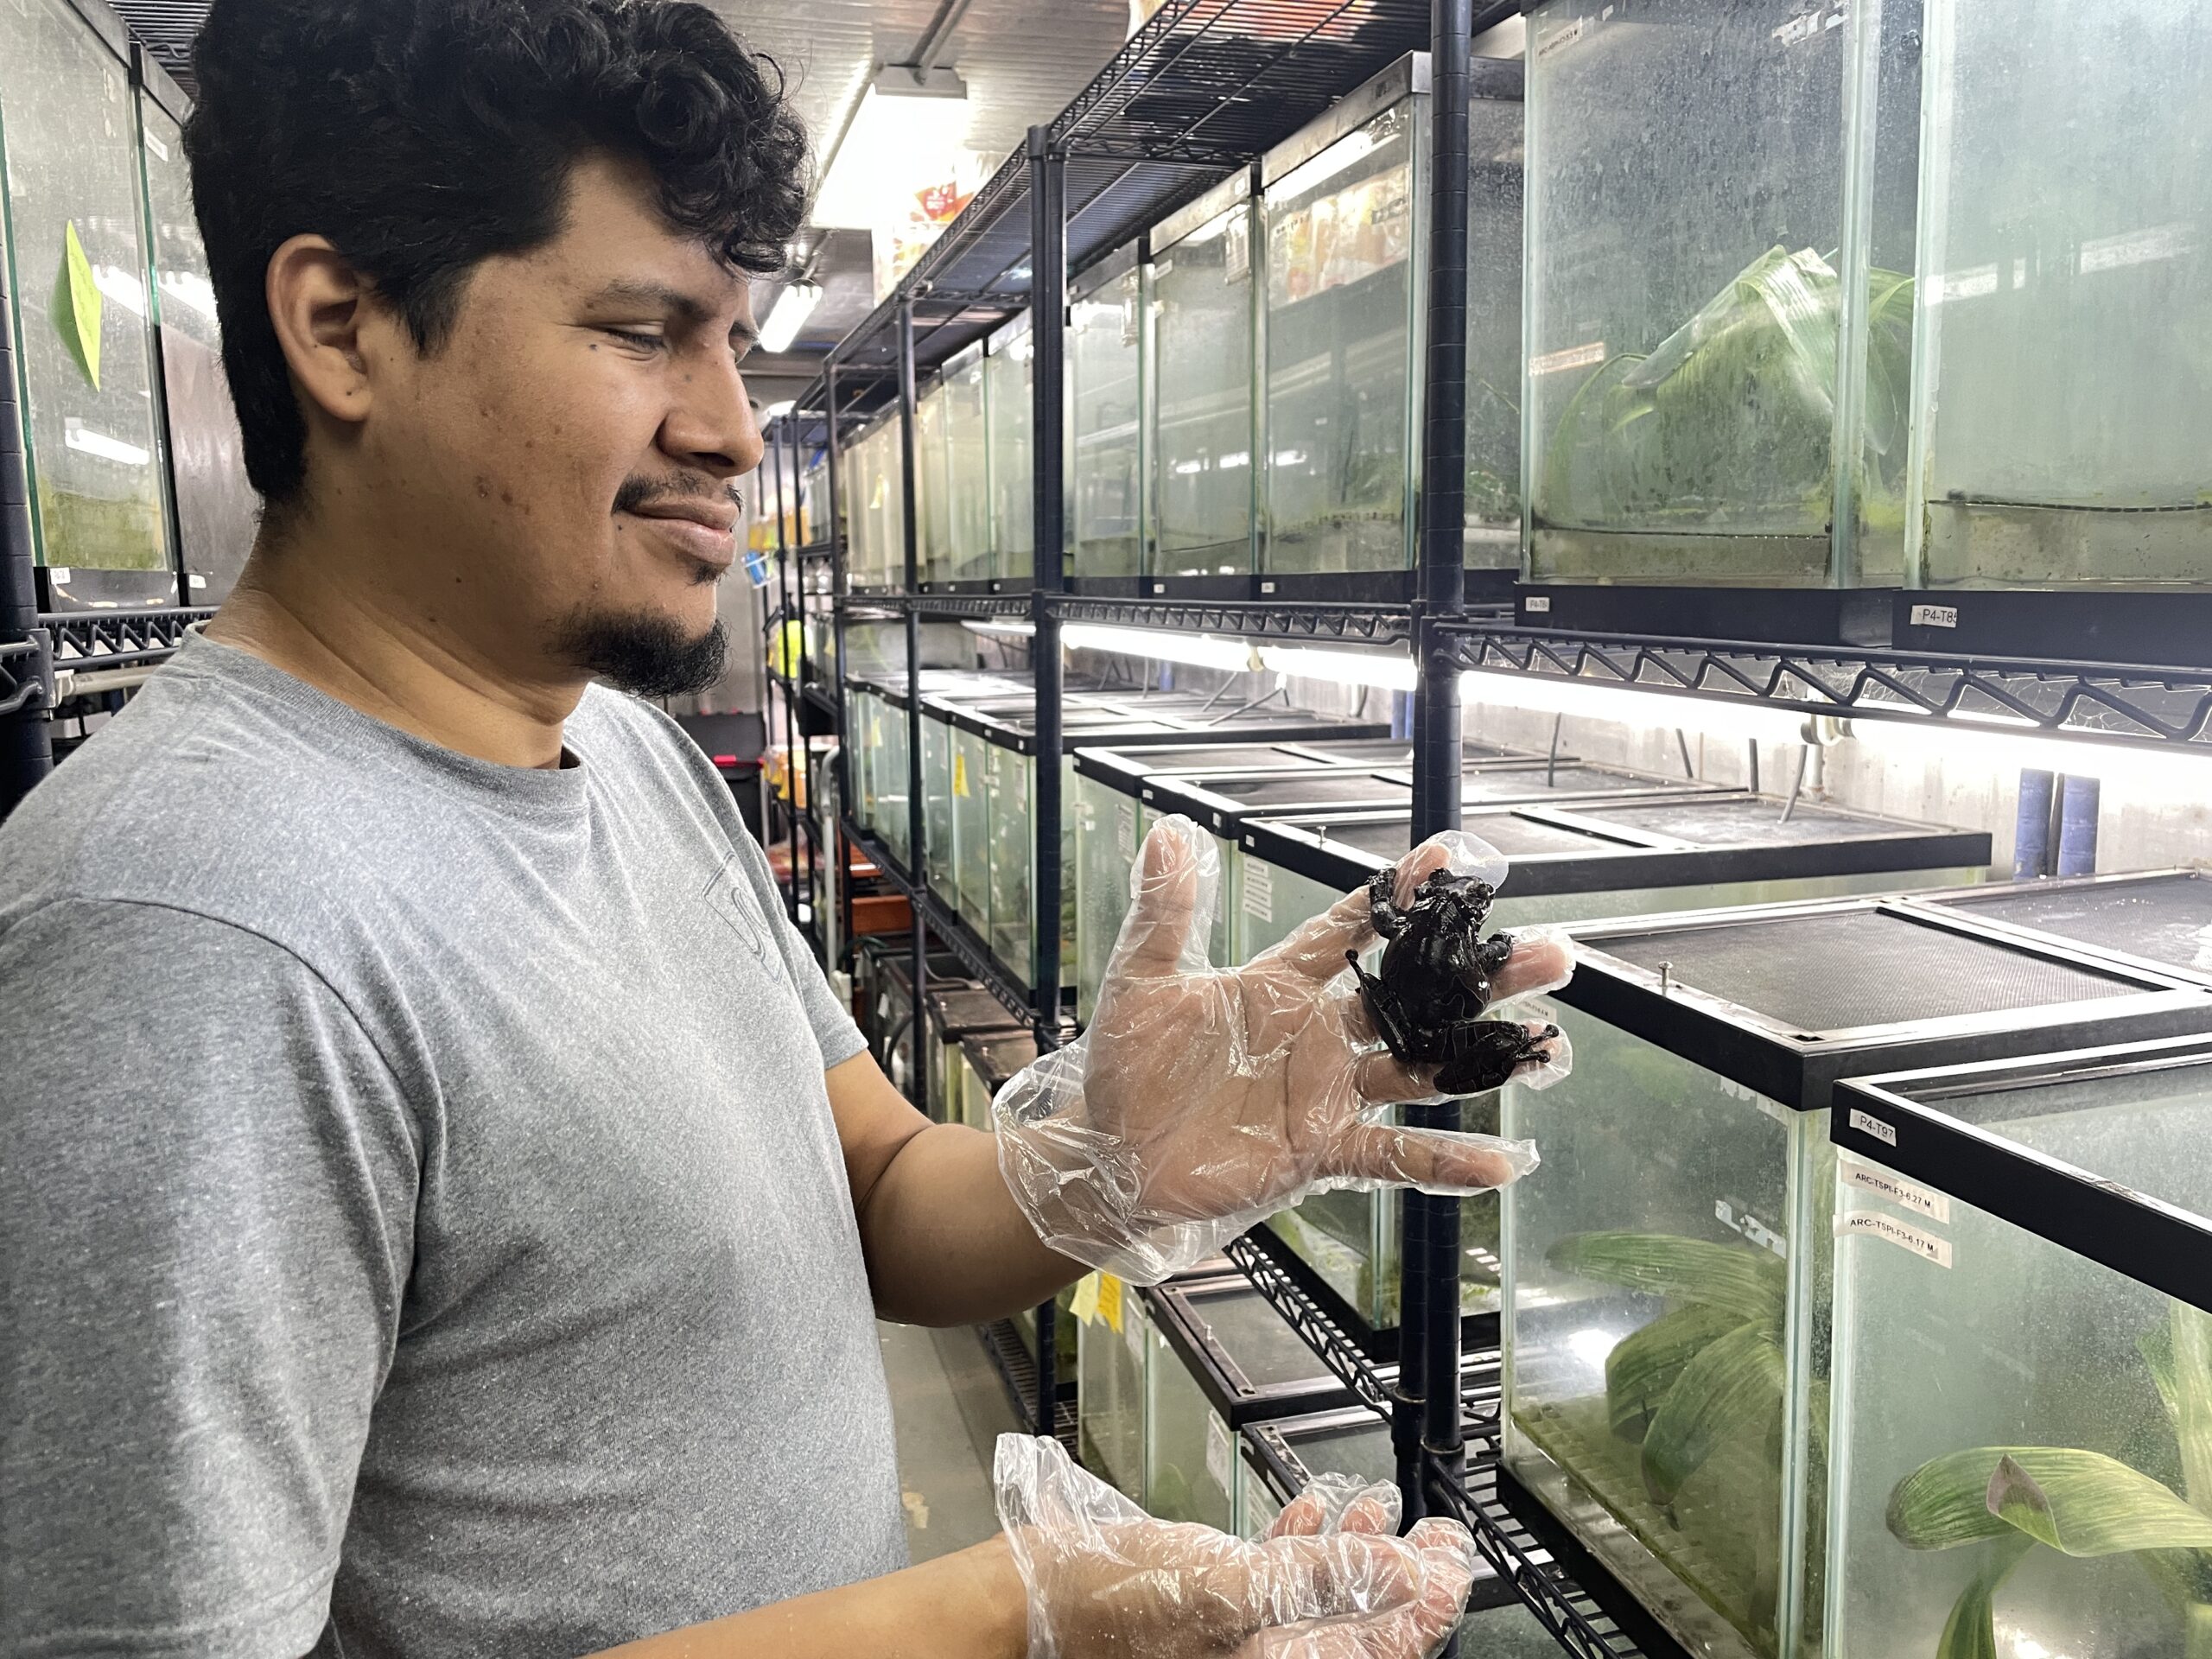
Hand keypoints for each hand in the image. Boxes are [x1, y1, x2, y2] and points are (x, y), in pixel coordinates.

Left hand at [992, 816, 1570, 1280]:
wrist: (1110, 1153)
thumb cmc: (1129, 1066)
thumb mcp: (1141, 981)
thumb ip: (1165, 912)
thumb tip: (1168, 834)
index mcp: (1283, 983)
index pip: (1353, 928)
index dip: (1401, 896)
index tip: (1453, 860)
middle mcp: (1320, 1034)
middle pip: (1414, 996)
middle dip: (1481, 975)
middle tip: (1550, 953)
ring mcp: (1327, 1093)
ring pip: (1422, 1067)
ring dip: (1484, 1058)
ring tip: (1549, 1045)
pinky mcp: (1321, 1150)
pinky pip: (1393, 1154)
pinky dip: (1445, 1162)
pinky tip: (1502, 1163)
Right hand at [999, 1436, 1477, 1658]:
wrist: (1025, 1604)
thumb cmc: (1111, 1606)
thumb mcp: (1224, 1589)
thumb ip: (1313, 1579)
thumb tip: (1406, 1574)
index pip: (1377, 1647)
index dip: (1426, 1606)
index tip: (1457, 1560)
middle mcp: (1262, 1658)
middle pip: (1358, 1626)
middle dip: (1404, 1578)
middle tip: (1443, 1533)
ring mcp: (1237, 1635)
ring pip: (1321, 1600)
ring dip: (1360, 1556)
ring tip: (1391, 1512)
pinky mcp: (1210, 1607)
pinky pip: (1275, 1582)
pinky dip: (1303, 1546)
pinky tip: (1318, 1510)